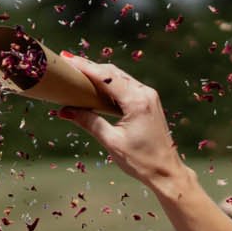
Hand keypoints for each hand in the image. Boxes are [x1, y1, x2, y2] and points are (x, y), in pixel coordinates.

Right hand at [57, 57, 187, 190]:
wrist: (166, 171)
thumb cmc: (140, 160)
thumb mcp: (111, 142)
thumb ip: (89, 122)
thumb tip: (65, 111)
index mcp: (136, 101)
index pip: (106, 77)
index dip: (85, 67)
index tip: (68, 60)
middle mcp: (145, 93)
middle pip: (113, 72)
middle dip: (90, 67)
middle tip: (68, 63)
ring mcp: (149, 96)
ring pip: (120, 77)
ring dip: (99, 73)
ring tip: (78, 71)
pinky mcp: (148, 101)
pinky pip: (126, 86)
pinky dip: (109, 83)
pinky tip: (97, 85)